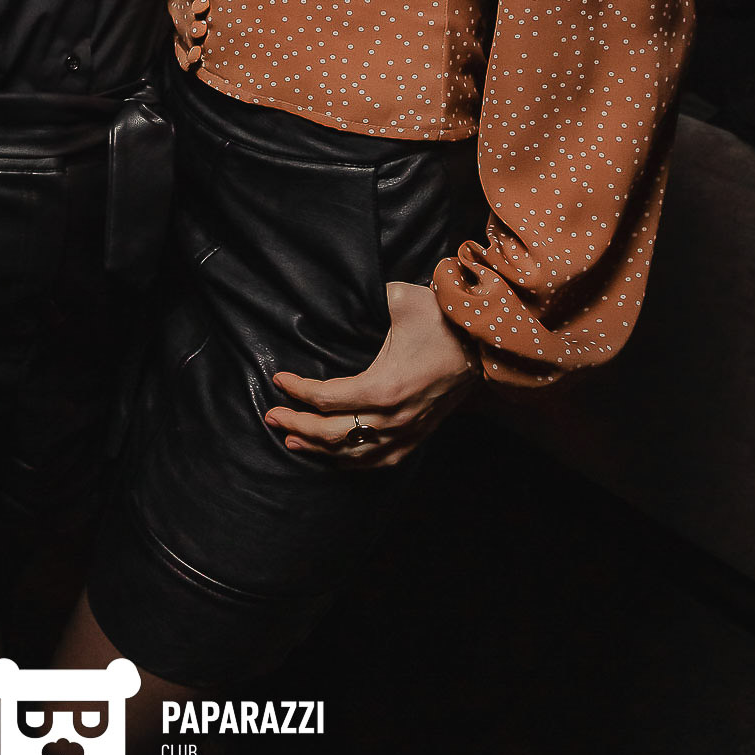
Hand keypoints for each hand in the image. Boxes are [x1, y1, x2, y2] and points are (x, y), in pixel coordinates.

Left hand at [264, 281, 480, 468]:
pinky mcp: (418, 435)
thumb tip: (338, 292)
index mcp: (384, 387)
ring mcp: (407, 431)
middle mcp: (393, 418)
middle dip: (297, 425)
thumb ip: (365, 298)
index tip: (279, 380)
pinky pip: (380, 460)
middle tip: (272, 416)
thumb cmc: (440, 317)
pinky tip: (335, 457)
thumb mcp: (399, 299)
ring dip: (319, 449)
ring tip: (292, 441)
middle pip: (333, 434)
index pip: (328, 399)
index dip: (298, 392)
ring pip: (354, 453)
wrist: (482, 341)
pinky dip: (352, 462)